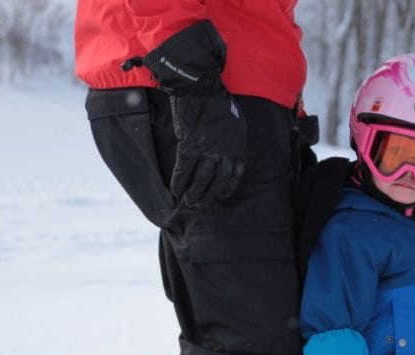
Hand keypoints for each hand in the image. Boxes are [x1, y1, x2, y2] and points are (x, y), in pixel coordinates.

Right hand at [167, 90, 245, 205]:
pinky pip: (184, 170)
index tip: (222, 196)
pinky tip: (176, 190)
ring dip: (195, 192)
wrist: (201, 89)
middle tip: (202, 205)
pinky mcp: (189, 147)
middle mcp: (225, 152)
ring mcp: (207, 151)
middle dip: (210, 195)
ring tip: (190, 202)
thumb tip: (222, 152)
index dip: (228, 187)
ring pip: (202, 179)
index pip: (235, 174)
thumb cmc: (218, 101)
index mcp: (237, 146)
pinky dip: (179, 181)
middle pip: (219, 180)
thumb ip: (231, 139)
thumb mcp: (235, 122)